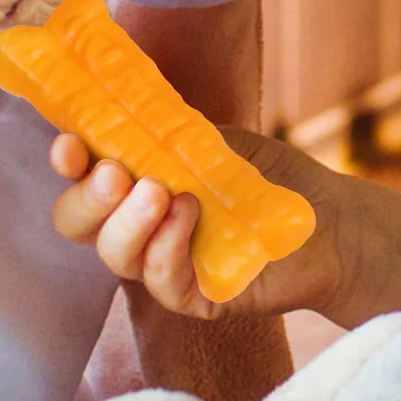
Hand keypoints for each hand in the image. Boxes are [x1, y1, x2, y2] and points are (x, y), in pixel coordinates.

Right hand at [49, 126, 349, 320]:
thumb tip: (115, 103)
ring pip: (115, 255)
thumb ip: (165, 131)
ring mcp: (164, 265)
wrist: (333, 220)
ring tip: (160, 192)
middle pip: (78, 223)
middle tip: (115, 175)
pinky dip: (166, 249)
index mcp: (135, 183)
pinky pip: (161, 282)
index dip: (67, 162)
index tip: (69, 145)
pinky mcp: (195, 297)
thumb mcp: (215, 143)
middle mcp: (140, 227)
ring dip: (128, 222)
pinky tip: (186, 216)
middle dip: (88, 197)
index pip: (81, 177)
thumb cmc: (272, 179)